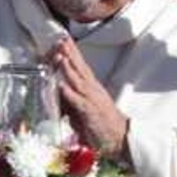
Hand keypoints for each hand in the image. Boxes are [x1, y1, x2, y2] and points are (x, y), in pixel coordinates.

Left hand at [47, 37, 128, 155]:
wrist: (119, 136)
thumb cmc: (102, 123)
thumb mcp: (83, 108)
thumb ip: (70, 100)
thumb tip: (58, 92)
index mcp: (92, 88)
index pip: (80, 67)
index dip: (72, 54)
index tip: (64, 41)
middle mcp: (92, 90)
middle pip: (80, 68)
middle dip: (70, 54)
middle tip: (62, 40)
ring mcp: (92, 100)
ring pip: (78, 80)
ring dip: (68, 68)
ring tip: (60, 56)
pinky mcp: (90, 112)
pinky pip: (78, 101)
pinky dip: (69, 92)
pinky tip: (62, 85)